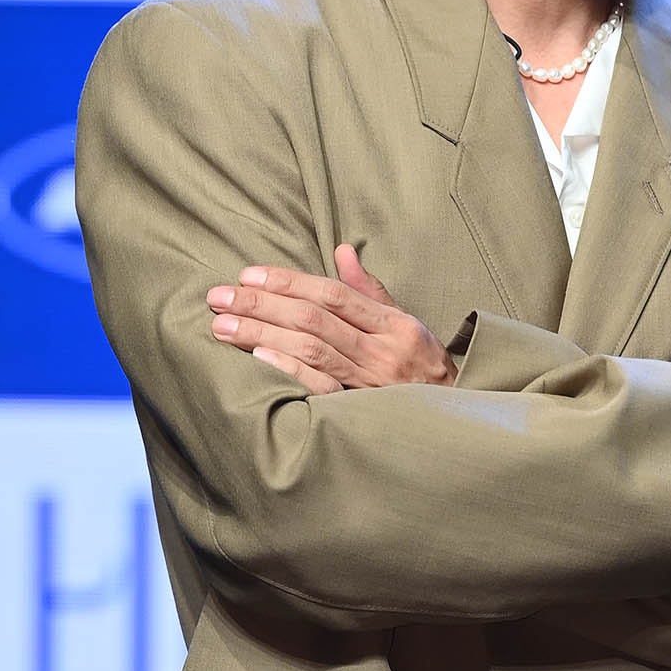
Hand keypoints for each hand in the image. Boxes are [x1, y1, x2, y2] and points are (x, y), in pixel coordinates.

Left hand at [206, 243, 456, 395]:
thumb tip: (342, 250)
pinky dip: (288, 369)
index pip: (334, 294)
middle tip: (219, 296)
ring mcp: (372, 383)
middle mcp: (383, 351)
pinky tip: (258, 356)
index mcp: (394, 325)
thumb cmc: (424, 367)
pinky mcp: (361, 412)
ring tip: (222, 325)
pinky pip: (320, 387)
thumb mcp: (406, 323)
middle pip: (314, 319)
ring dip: (262, 334)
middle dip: (262, 304)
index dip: (289, 282)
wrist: (451, 421)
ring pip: (310, 350)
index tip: (249, 275)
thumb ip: (369, 290)